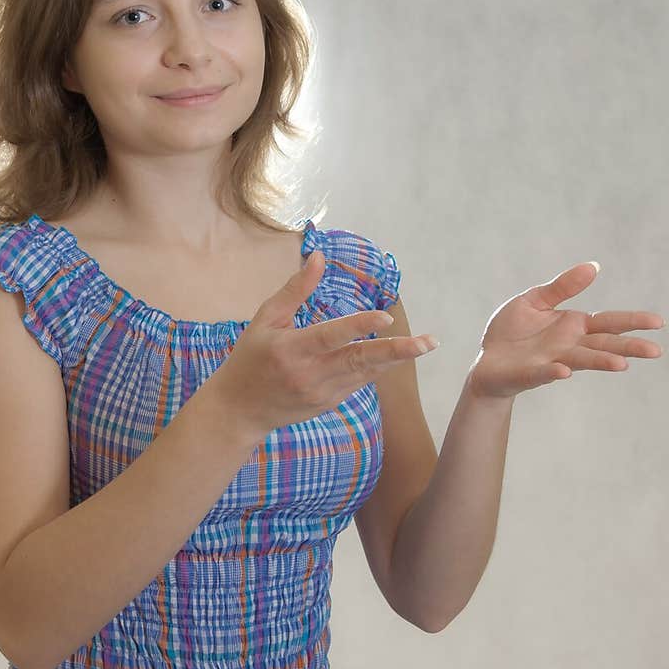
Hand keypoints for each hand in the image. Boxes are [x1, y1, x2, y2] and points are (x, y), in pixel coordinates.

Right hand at [213, 249, 437, 438]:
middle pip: (360, 361)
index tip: (387, 318)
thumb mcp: (265, 319)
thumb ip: (295, 290)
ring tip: (425, 344)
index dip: (360, 327)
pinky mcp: (329, 403)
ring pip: (367, 373)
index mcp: (291, 350)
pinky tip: (394, 354)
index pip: (331, 336)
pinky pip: (359, 382)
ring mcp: (322, 393)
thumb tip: (319, 256)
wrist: (239, 411)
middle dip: (397, 351)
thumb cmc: (249, 358)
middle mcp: (310, 375)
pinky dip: (376, 366)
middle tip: (428, 343)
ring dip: (396, 358)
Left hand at [468, 261, 665, 399]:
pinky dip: (553, 372)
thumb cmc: (512, 331)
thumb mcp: (535, 300)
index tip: (658, 322)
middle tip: (655, 351)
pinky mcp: (529, 373)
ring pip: (580, 361)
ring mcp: (551, 361)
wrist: (487, 360)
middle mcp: (569, 346)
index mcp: (573, 326)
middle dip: (628, 347)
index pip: (609, 323)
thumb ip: (562, 287)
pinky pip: (542, 372)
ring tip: (621, 364)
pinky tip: (564, 371)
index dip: (632, 321)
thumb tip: (593, 266)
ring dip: (600, 361)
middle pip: (604, 345)